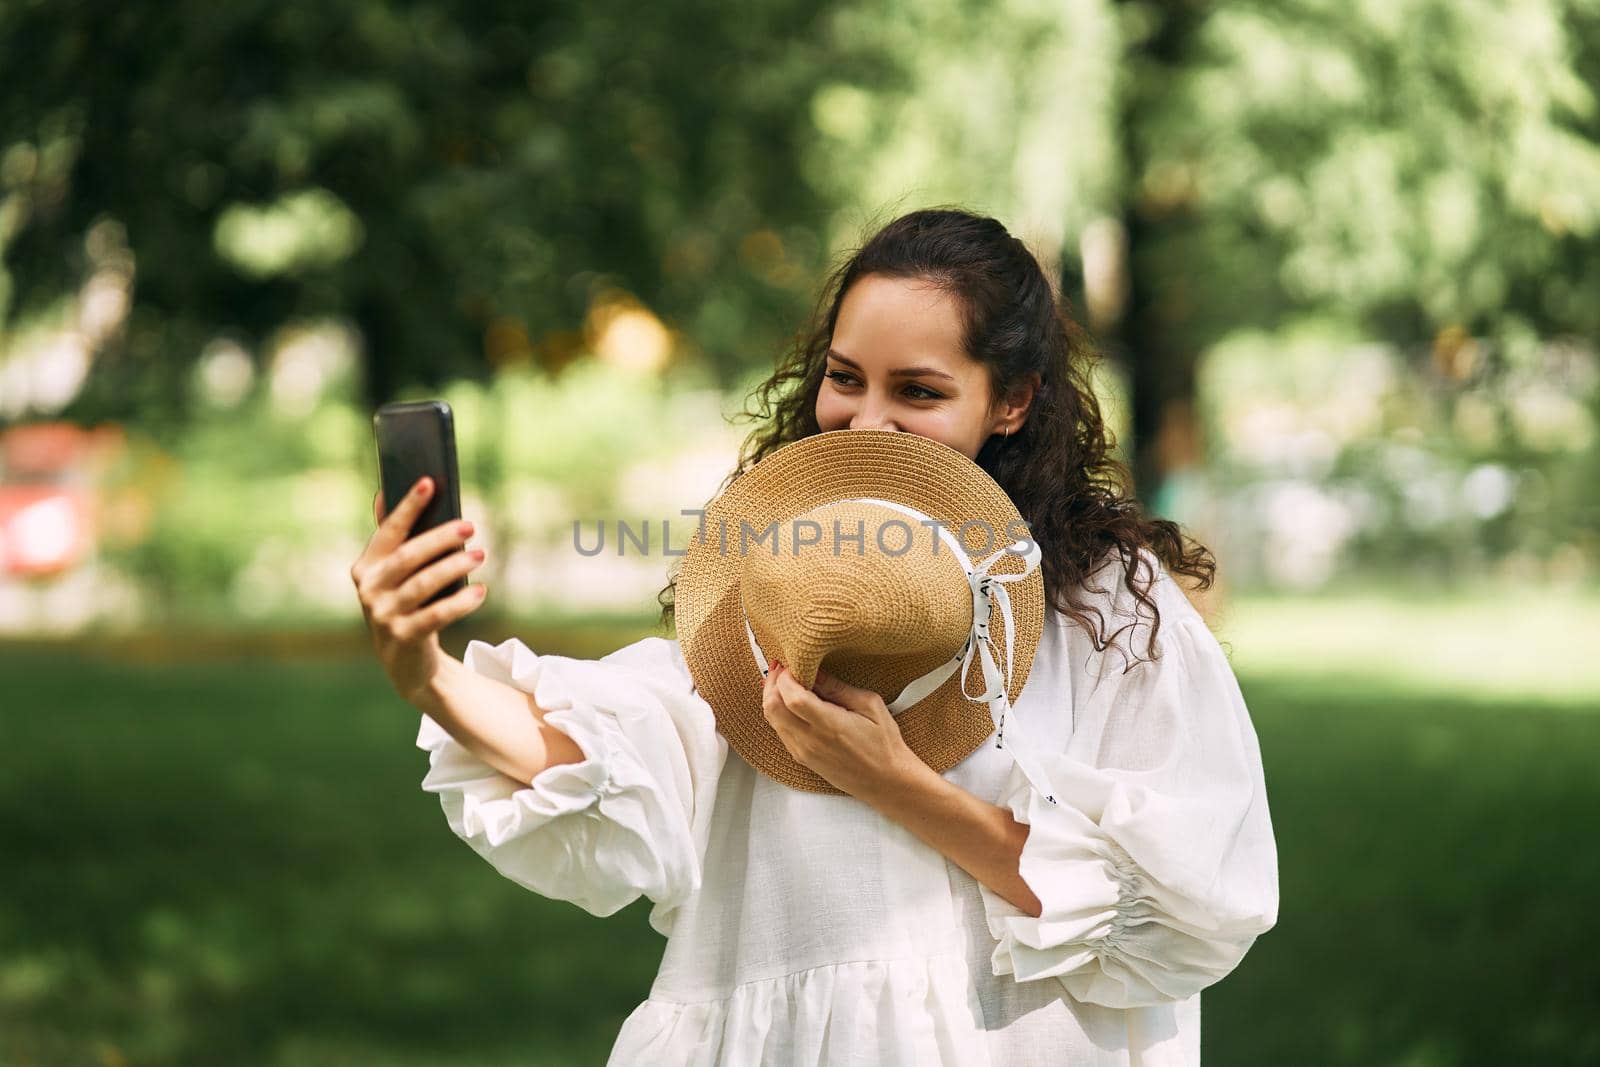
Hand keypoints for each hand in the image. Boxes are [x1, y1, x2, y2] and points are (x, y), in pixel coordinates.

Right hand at [350, 476, 487, 702]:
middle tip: (470, 525)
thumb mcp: (395, 573)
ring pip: (423, 585)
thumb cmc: (405, 603)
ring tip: (481, 554)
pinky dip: (460, 602)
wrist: (404, 660)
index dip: (408, 506)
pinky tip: (481, 590)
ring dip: (454, 567)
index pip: (389, 531)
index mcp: (365, 567)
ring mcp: (383, 616)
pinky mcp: (403, 637)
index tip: (429, 482)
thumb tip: (384, 493)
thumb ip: (393, 538)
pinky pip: (436, 615)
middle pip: (408, 557)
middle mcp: (369, 590)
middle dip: (439, 538)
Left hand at [762, 662, 923, 805]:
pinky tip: (790, 702)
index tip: (793, 664)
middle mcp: (810, 741)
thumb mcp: (869, 705)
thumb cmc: (884, 744)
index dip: (786, 677)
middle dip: (772, 683)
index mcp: (829, 725)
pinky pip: (780, 731)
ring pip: (772, 719)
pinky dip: (779, 713)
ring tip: (784, 682)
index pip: (791, 697)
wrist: (886, 781)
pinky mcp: (802, 759)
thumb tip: (815, 672)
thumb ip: (838, 688)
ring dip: (772, 697)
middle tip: (783, 668)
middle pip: (772, 707)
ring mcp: (803, 752)